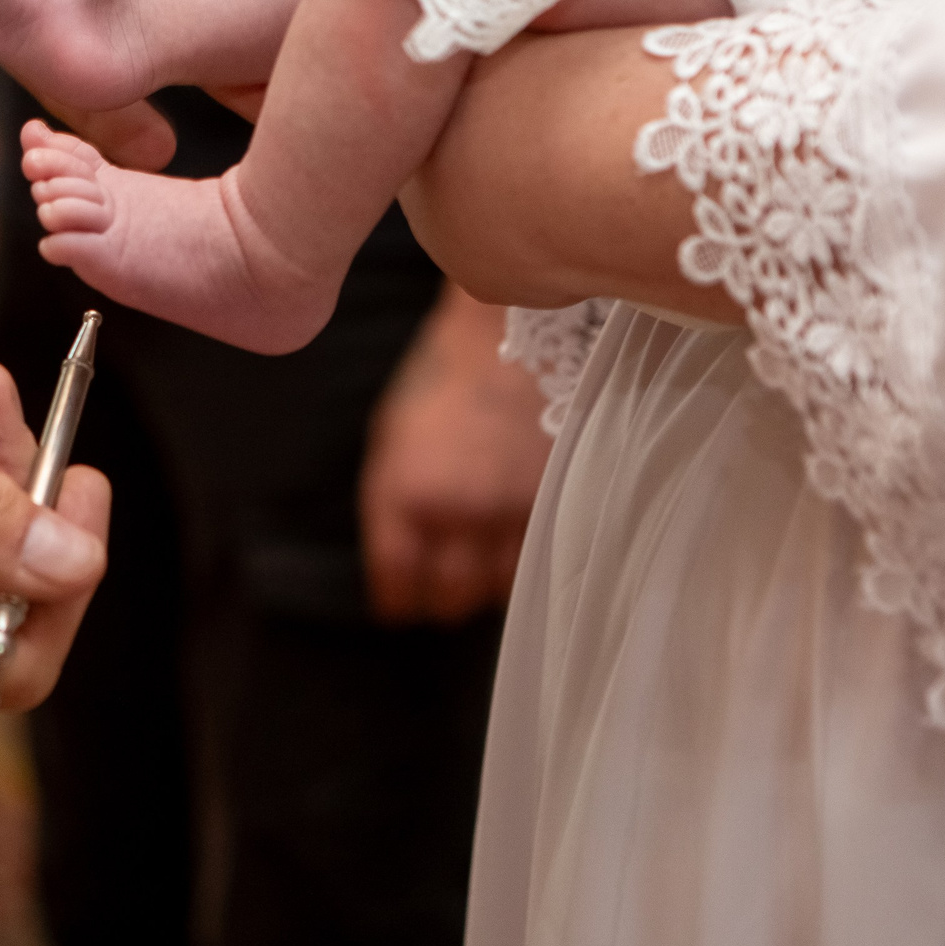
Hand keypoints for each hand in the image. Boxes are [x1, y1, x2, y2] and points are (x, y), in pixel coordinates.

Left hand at [359, 285, 551, 623]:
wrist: (507, 341)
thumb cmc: (438, 387)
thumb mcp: (389, 444)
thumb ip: (390, 510)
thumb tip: (396, 568)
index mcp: (405, 495)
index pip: (397, 582)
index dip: (397, 600)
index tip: (400, 604)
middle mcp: (458, 512)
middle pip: (449, 598)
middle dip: (441, 598)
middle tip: (441, 587)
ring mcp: (511, 510)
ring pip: (496, 588)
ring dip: (485, 582)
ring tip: (479, 558)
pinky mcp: (555, 502)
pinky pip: (536, 560)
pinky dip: (521, 561)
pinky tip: (512, 541)